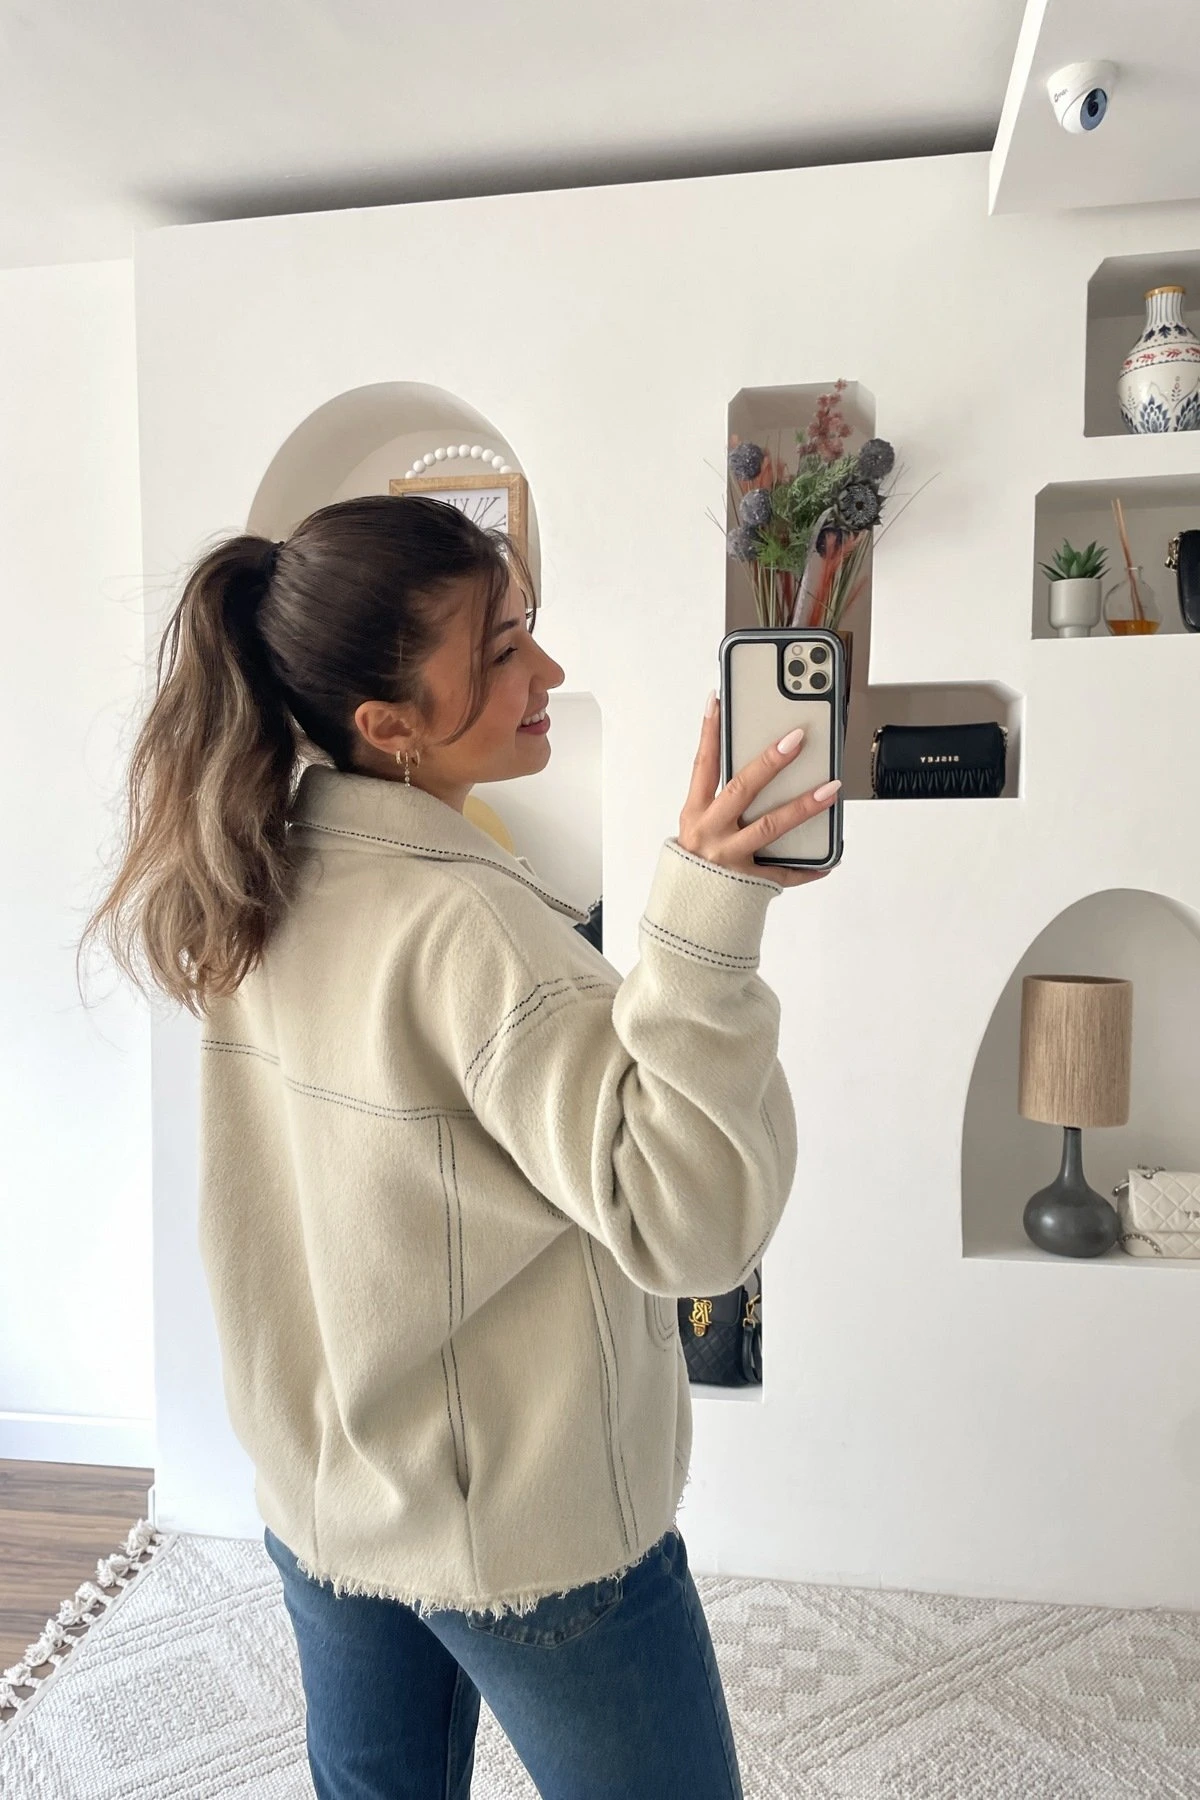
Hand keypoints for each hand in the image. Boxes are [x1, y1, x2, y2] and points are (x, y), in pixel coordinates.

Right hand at [676, 694, 839, 888]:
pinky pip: (783, 873)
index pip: (703, 765)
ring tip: (831, 789)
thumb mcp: (698, 828)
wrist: (687, 919)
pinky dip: (808, 868)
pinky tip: (829, 861)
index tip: (719, 701)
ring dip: (803, 806)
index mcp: (695, 814)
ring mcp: (728, 858)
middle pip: (741, 790)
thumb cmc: (696, 866)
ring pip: (769, 827)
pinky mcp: (747, 884)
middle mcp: (709, 833)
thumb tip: (761, 770)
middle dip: (770, 762)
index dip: (710, 732)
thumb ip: (721, 802)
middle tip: (797, 739)